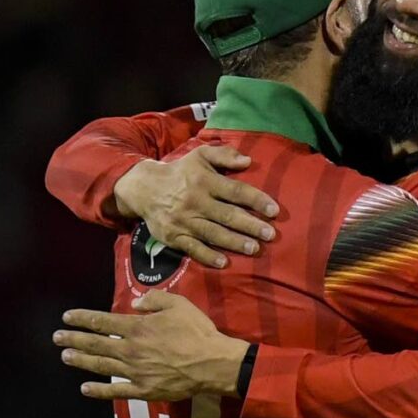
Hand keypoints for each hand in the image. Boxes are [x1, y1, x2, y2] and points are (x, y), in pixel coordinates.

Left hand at [53, 290, 250, 399]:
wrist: (212, 363)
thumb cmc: (197, 331)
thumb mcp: (179, 304)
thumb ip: (155, 300)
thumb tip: (136, 303)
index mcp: (138, 328)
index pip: (103, 322)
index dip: (83, 318)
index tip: (67, 317)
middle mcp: (130, 349)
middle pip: (96, 343)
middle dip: (74, 339)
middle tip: (57, 337)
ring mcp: (134, 372)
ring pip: (101, 365)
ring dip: (81, 360)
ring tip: (65, 356)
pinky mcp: (142, 390)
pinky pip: (116, 391)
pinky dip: (99, 390)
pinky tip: (85, 388)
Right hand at [113, 145, 279, 267]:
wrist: (144, 188)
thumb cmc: (181, 172)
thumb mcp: (200, 156)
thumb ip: (224, 155)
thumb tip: (248, 161)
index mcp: (204, 180)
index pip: (235, 191)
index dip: (256, 200)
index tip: (274, 210)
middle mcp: (195, 201)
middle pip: (227, 215)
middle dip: (250, 225)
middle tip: (270, 234)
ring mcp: (184, 220)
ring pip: (213, 233)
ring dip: (234, 242)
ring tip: (254, 248)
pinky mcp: (174, 236)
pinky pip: (193, 248)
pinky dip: (208, 256)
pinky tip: (224, 262)